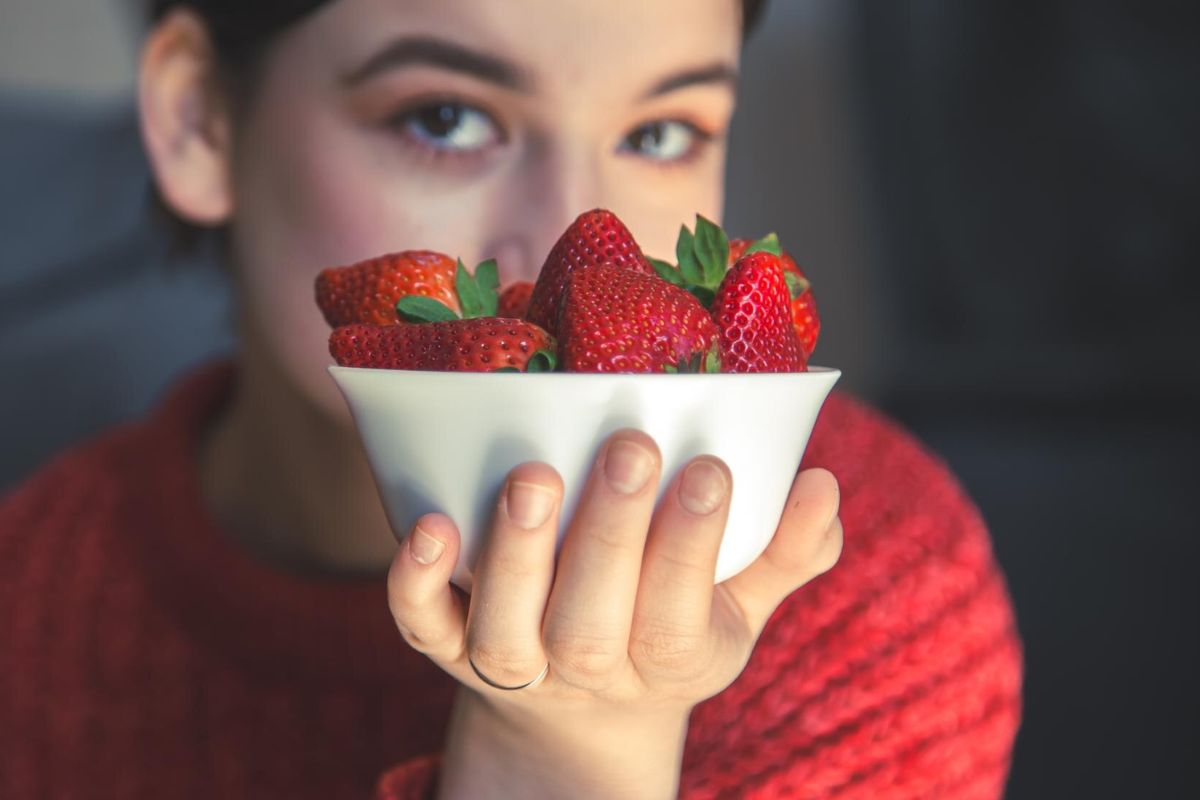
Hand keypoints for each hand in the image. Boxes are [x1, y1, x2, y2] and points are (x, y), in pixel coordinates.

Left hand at [386, 429, 841, 798]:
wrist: (580, 704)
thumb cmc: (667, 628)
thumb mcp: (740, 605)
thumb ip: (787, 553)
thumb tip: (824, 487)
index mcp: (667, 659)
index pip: (680, 618)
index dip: (693, 548)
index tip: (712, 468)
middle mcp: (586, 670)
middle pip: (591, 624)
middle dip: (612, 536)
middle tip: (631, 446)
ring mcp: (513, 662)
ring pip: (508, 628)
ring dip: (519, 554)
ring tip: (536, 474)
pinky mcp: (448, 645)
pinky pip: (422, 628)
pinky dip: (415, 584)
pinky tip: (426, 522)